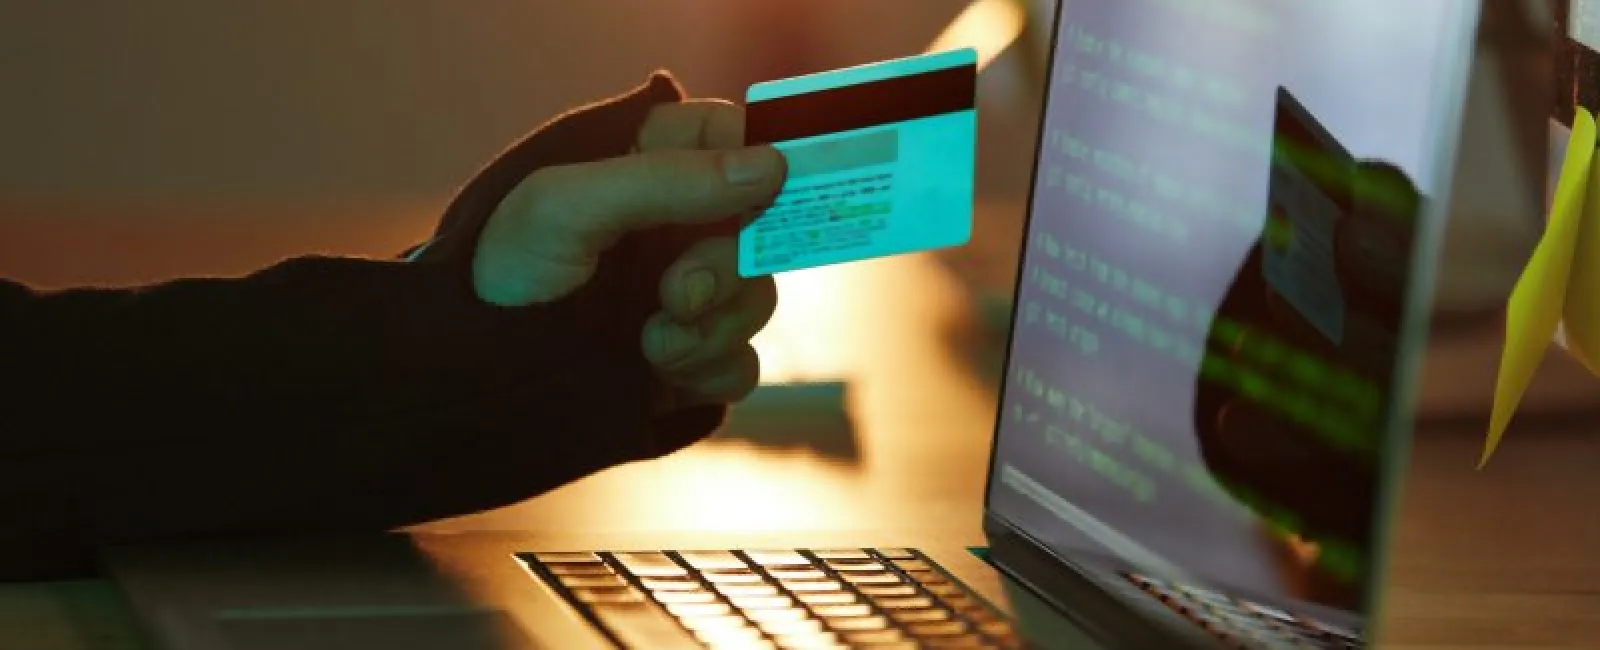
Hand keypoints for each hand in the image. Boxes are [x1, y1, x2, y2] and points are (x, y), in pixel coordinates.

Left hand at [473, 99, 784, 407]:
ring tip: (651, 347)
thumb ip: (666, 181)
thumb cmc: (499, 274)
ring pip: (756, 299)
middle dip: (725, 270)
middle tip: (675, 295)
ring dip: (714, 328)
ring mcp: (685, 296)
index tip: (761, 194)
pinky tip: (661, 375)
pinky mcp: (688, 361)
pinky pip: (742, 363)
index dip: (758, 162)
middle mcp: (674, 226)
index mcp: (645, 166)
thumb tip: (769, 167)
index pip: (732, 138)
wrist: (468, 383)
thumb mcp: (567, 208)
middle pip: (759, 229)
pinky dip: (713, 370)